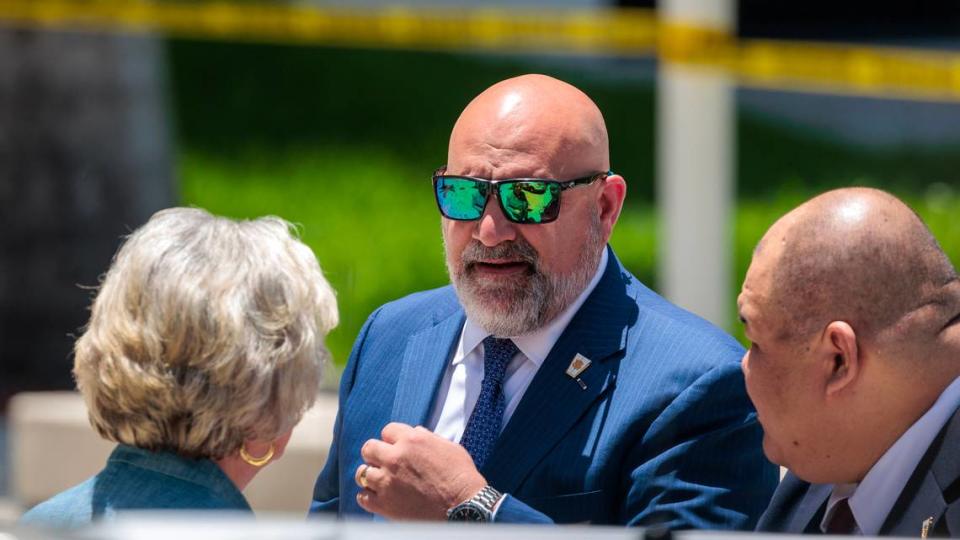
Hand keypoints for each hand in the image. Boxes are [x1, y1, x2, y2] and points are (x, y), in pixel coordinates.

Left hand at [354, 422, 487, 519]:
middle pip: (369, 448)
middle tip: (384, 462)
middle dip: (376, 453)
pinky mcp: (384, 504)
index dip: (392, 439)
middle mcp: (395, 458)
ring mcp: (387, 482)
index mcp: (412, 440)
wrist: (464, 507)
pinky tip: (379, 497)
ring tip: (381, 481)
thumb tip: (415, 433)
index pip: (387, 430)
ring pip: (362, 473)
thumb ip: (427, 437)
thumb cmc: (461, 476)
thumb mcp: (448, 447)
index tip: (396, 447)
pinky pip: (363, 498)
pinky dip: (368, 497)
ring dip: (372, 475)